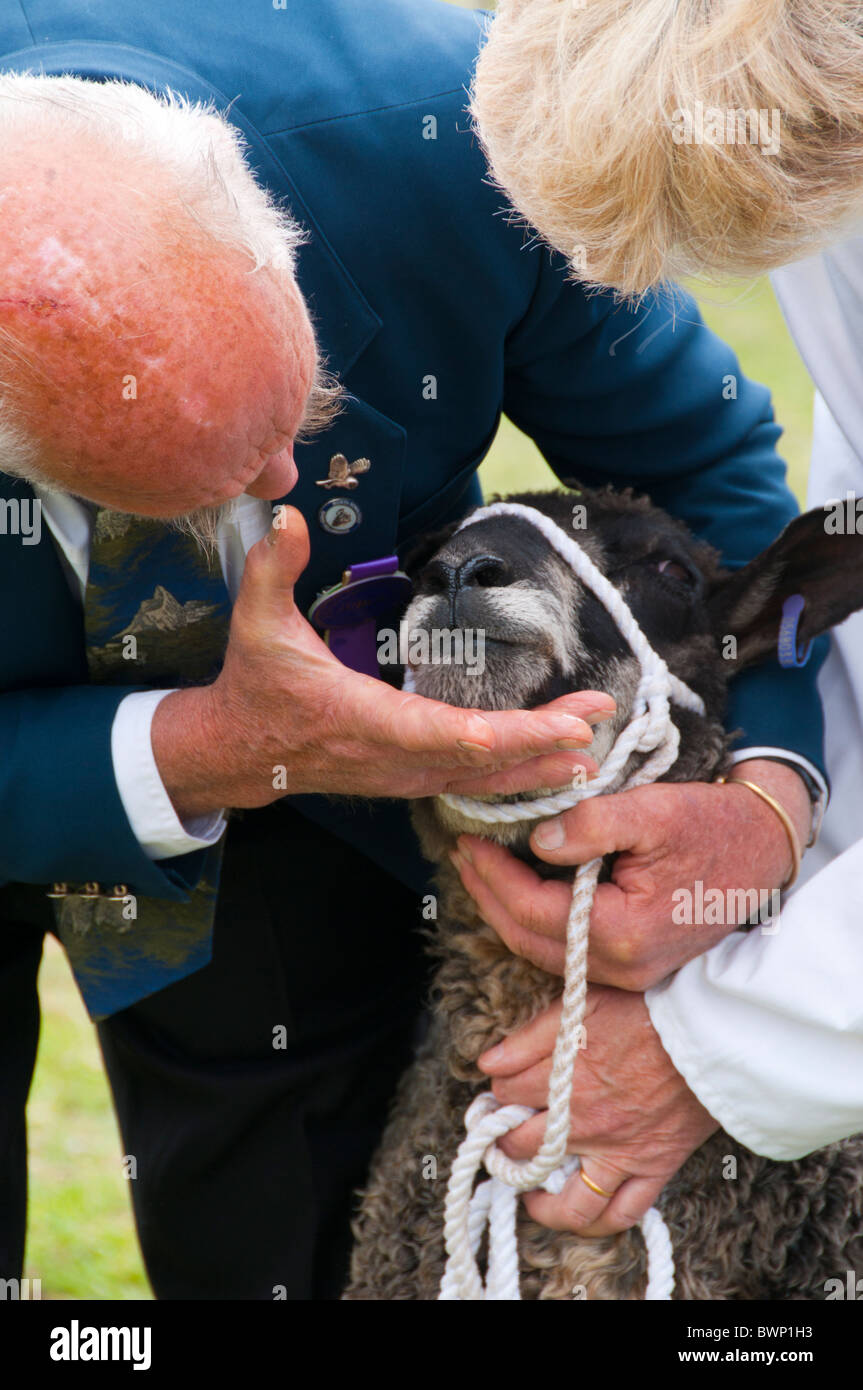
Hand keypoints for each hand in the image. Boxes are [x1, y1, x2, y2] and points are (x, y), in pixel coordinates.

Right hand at [152, 507, 615, 816]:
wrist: (237, 752)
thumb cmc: (256, 686)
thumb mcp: (256, 622)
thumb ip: (272, 567)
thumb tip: (291, 516)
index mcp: (362, 720)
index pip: (438, 733)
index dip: (498, 735)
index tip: (552, 726)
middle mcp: (389, 758)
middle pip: (478, 760)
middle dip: (541, 740)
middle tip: (595, 716)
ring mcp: (401, 776)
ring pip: (480, 780)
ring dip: (538, 764)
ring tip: (591, 750)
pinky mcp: (407, 780)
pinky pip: (470, 785)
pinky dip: (514, 777)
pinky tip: (550, 767)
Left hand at [451, 760, 811, 989]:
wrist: (764, 847)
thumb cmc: (713, 825)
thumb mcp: (651, 811)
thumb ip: (591, 825)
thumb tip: (539, 842)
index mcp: (623, 932)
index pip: (533, 910)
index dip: (493, 876)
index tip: (467, 842)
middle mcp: (624, 966)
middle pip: (530, 940)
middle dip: (488, 898)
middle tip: (461, 857)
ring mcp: (631, 973)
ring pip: (545, 952)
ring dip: (507, 913)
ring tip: (480, 873)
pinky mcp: (636, 965)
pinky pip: (569, 952)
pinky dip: (537, 924)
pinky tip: (521, 893)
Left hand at [478, 986, 718, 1234]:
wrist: (708, 1030)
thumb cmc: (647, 1010)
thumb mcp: (583, 1006)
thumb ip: (532, 1035)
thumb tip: (488, 1062)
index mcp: (563, 1079)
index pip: (507, 1093)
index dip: (498, 1090)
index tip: (500, 1089)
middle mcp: (585, 1123)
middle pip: (524, 1145)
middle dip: (504, 1140)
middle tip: (503, 1135)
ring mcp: (619, 1152)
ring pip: (569, 1202)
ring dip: (540, 1204)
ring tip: (528, 1193)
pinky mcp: (653, 1166)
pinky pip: (622, 1212)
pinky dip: (598, 1223)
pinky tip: (578, 1214)